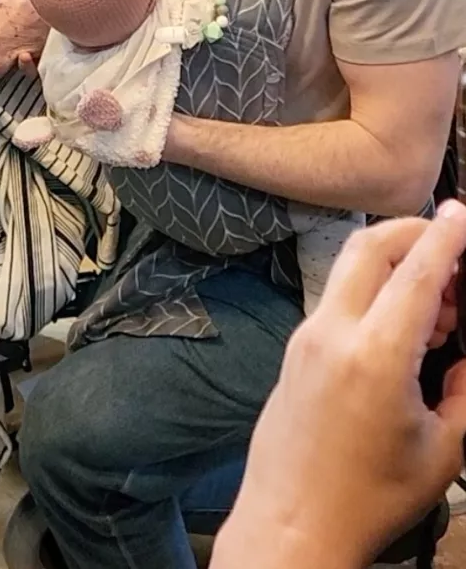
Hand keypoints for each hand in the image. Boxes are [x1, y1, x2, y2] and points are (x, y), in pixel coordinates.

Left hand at [212, 204, 465, 568]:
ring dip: (395, 263)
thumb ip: (465, 392)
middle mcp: (334, 331)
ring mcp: (307, 336)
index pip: (417, 272)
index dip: (446, 237)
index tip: (464, 212)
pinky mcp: (296, 349)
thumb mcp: (442, 451)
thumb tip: (465, 354)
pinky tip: (405, 331)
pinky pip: (339, 298)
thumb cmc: (371, 500)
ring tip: (441, 309)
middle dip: (415, 232)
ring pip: (350, 267)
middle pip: (371, 245)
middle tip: (454, 250)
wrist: (291, 526)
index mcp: (376, 356)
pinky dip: (373, 292)